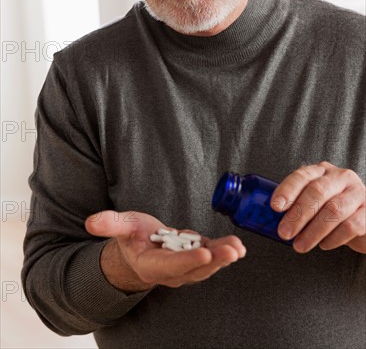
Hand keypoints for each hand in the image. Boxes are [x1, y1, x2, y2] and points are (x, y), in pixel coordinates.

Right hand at [85, 210, 245, 289]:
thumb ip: (108, 224)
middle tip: (231, 251)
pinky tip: (239, 247)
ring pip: (207, 265)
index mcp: (151, 265)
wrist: (139, 249)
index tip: (204, 251)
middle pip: (195, 268)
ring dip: (224, 258)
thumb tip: (91, 222)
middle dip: (214, 261)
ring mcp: (186, 267)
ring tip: (238, 248)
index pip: (172, 265)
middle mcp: (171, 272)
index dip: (188, 259)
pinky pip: (212, 257)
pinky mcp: (196, 258)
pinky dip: (225, 252)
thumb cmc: (131, 238)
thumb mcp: (120, 226)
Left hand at [270, 162, 365, 253]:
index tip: (275, 206)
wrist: (364, 220)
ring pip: (333, 210)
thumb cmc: (331, 210)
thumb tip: (271, 220)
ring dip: (313, 231)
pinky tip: (323, 245)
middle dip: (298, 214)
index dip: (287, 190)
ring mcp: (358, 193)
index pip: (302, 176)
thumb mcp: (314, 201)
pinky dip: (333, 238)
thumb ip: (297, 204)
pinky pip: (350, 226)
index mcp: (322, 170)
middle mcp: (341, 177)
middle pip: (317, 192)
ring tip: (300, 245)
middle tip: (284, 233)